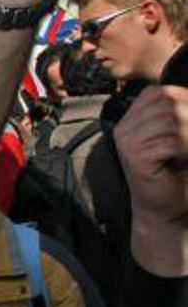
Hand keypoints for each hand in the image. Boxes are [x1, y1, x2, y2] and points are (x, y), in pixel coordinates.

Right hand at [115, 85, 187, 224]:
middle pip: (168, 100)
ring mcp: (127, 142)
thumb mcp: (180, 137)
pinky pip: (172, 140)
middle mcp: (124, 128)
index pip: (160, 92)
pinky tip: (184, 162)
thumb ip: (180, 116)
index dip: (186, 98)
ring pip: (172, 118)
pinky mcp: (135, 157)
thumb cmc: (179, 175)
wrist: (167, 213)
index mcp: (132, 120)